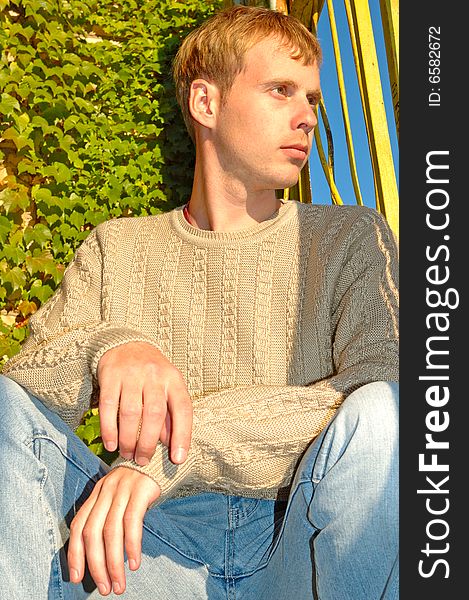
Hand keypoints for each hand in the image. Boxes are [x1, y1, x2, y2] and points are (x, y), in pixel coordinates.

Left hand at [68, 467, 159, 594]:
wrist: (165, 459)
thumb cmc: (142, 485)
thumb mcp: (121, 496)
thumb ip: (109, 516)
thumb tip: (101, 556)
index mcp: (98, 492)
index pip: (78, 524)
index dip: (75, 553)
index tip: (77, 577)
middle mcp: (107, 489)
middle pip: (93, 531)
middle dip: (96, 564)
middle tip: (105, 588)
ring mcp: (123, 487)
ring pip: (111, 531)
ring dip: (114, 563)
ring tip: (119, 584)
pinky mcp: (141, 488)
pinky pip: (132, 521)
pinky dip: (132, 546)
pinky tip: (135, 563)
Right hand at [97, 342, 192, 465]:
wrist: (126, 344)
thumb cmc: (151, 374)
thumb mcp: (167, 387)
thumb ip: (170, 414)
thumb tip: (170, 445)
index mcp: (173, 379)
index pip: (183, 409)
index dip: (182, 435)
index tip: (178, 459)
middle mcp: (155, 375)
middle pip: (154, 414)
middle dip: (148, 443)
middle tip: (143, 460)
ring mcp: (132, 374)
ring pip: (131, 413)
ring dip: (128, 439)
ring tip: (127, 454)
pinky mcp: (110, 376)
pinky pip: (108, 407)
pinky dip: (109, 429)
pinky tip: (111, 444)